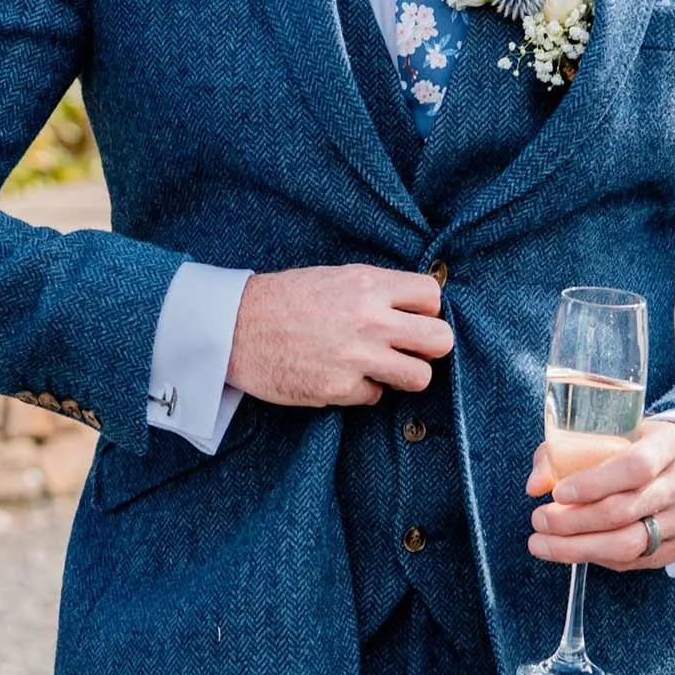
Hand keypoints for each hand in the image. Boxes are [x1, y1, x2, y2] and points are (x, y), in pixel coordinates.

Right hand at [224, 265, 452, 406]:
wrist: (233, 328)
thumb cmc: (282, 299)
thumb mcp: (332, 277)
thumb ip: (374, 290)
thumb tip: (413, 307)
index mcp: (367, 285)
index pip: (432, 296)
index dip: (426, 310)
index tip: (411, 317)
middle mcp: (368, 320)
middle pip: (440, 340)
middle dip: (429, 347)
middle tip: (408, 348)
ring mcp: (356, 357)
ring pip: (420, 377)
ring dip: (403, 375)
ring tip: (381, 368)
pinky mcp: (340, 389)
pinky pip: (375, 396)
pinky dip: (362, 390)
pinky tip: (340, 376)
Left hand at [526, 419, 674, 571]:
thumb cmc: (637, 445)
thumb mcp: (610, 431)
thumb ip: (565, 451)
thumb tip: (535, 486)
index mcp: (669, 446)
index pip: (635, 467)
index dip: (593, 483)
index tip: (557, 493)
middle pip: (626, 511)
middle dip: (573, 521)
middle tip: (538, 519)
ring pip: (630, 543)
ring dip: (579, 547)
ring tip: (542, 543)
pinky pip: (635, 560)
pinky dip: (597, 557)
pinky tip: (571, 549)